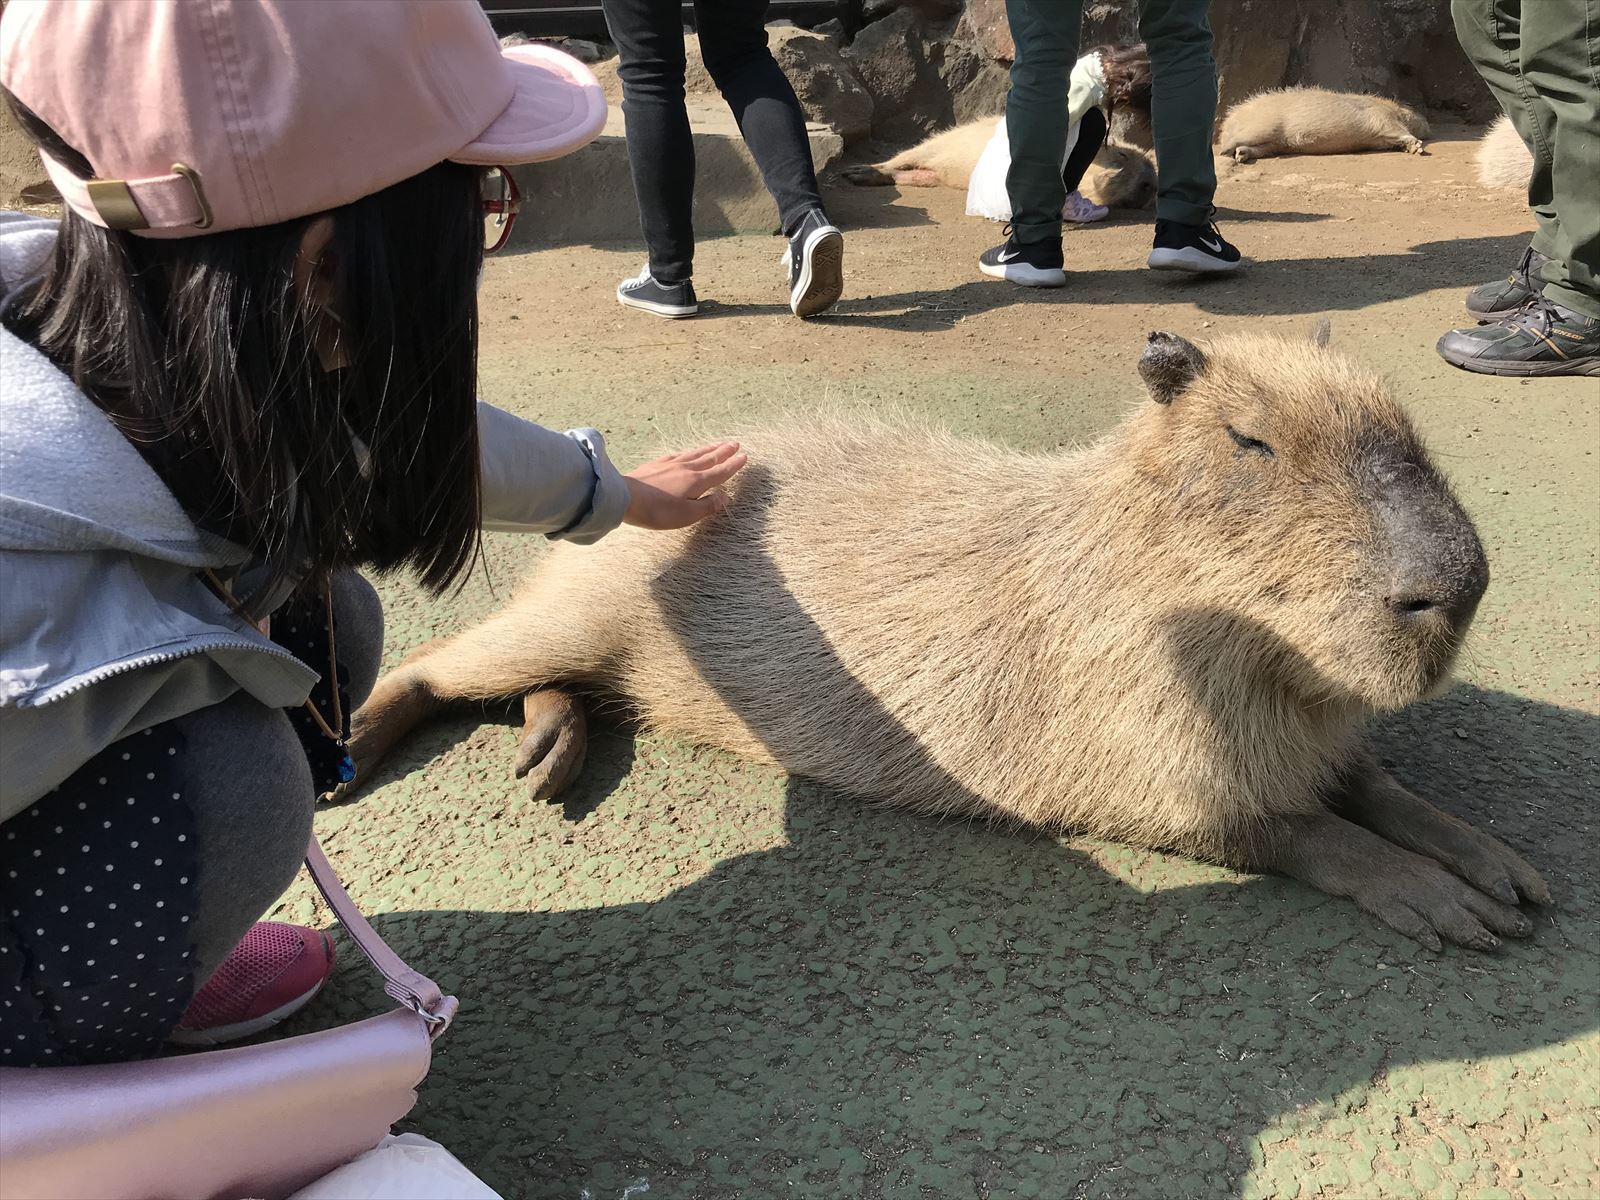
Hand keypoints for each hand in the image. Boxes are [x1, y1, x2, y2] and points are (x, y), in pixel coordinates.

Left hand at [623, 441, 747, 529]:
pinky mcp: (657, 464)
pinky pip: (679, 455)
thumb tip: (725, 498)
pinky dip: (689, 452)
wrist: (625, 497)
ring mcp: (671, 464)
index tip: (744, 456)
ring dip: (709, 449)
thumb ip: (708, 506)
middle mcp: (687, 469)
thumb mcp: (687, 515)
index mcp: (697, 482)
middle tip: (735, 444)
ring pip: (695, 453)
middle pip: (709, 458)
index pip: (720, 472)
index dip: (733, 465)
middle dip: (724, 452)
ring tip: (718, 444)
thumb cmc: (657, 511)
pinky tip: (688, 452)